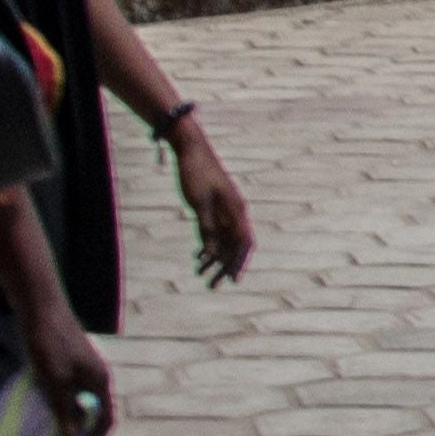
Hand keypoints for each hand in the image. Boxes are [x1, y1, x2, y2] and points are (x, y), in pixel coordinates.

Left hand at [19, 316, 115, 435]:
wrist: (39, 308)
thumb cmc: (50, 345)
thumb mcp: (54, 383)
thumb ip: (64, 411)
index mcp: (99, 381)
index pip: (106, 417)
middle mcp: (95, 375)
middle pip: (92, 409)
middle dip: (77, 427)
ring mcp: (82, 366)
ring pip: (77, 398)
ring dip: (65, 413)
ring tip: (47, 425)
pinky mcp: (68, 360)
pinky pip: (67, 387)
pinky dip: (58, 399)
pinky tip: (41, 401)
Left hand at [170, 128, 257, 286]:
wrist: (190, 149)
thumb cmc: (196, 173)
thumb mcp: (199, 204)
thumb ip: (207, 229)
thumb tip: (212, 253)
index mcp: (235, 210)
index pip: (243, 243)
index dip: (239, 263)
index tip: (233, 280)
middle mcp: (234, 213)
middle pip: (234, 246)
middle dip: (224, 267)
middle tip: (212, 286)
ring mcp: (224, 211)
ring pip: (223, 242)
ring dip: (214, 260)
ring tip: (201, 276)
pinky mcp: (214, 208)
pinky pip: (214, 233)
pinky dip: (207, 247)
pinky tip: (197, 258)